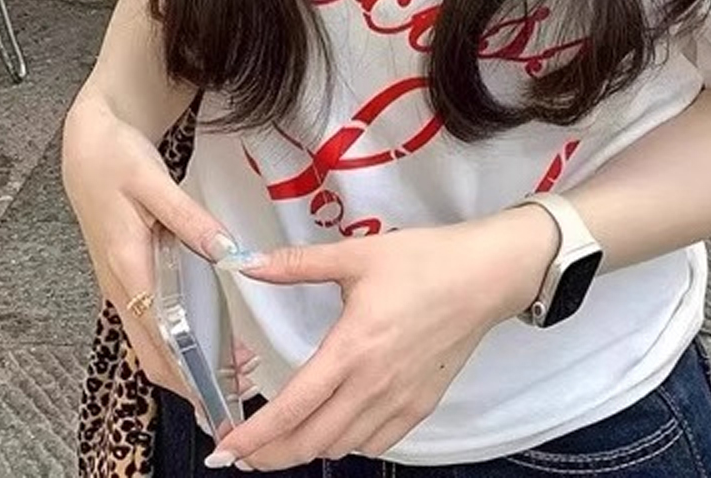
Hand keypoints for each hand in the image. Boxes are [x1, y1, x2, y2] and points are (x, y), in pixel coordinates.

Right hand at [61, 89, 260, 413]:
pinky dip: (173, 341)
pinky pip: (147, 322)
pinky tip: (204, 337)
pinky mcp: (124, 276)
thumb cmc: (117, 159)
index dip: (186, 372)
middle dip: (189, 380)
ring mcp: (119, 285)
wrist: (85, 145)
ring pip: (148, 341)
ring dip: (182, 363)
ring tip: (227, 371)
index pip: (157, 338)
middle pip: (151, 353)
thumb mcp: (153, 181)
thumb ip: (188, 218)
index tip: (217, 394)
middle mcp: (119, 286)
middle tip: (232, 393)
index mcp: (126, 267)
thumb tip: (226, 250)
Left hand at [207, 207, 560, 467]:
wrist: (486, 276)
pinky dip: (346, 444)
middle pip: (311, 442)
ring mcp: (399, 402)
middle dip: (270, 455)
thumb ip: (299, 264)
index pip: (293, 407)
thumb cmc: (423, 260)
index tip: (225, 449)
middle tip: (242, 452)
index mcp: (352, 349)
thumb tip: (247, 262)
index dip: (255, 435)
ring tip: (281, 440)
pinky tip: (334, 428)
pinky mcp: (420, 407)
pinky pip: (375, 443)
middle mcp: (373, 385)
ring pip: (342, 448)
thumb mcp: (357, 255)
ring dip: (306, 450)